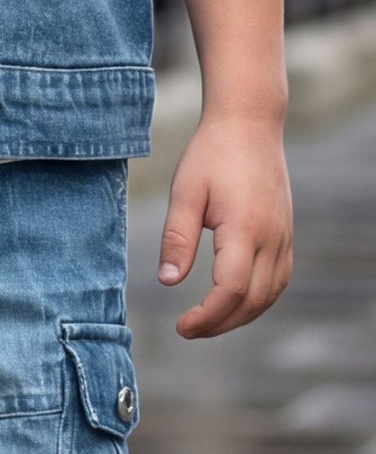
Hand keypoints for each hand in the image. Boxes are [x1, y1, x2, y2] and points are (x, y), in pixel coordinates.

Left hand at [157, 114, 292, 338]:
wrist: (250, 123)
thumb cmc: (212, 154)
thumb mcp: (185, 193)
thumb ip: (177, 239)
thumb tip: (168, 281)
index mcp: (246, 228)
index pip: (230, 290)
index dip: (207, 317)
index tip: (181, 326)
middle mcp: (272, 236)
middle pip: (252, 301)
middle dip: (218, 324)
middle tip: (186, 330)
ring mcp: (283, 236)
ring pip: (268, 296)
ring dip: (238, 318)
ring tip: (206, 322)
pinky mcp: (286, 234)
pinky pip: (277, 281)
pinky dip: (256, 301)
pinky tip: (231, 304)